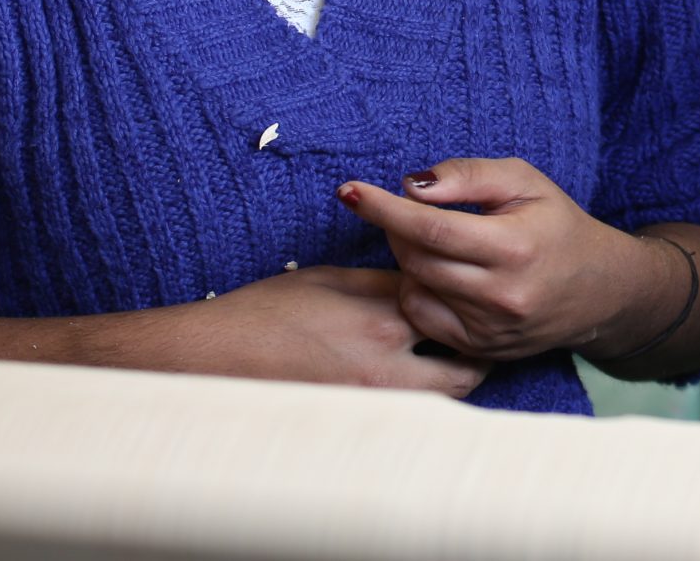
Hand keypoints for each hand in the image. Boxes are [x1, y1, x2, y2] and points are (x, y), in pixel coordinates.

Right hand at [149, 266, 485, 396]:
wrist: (219, 354)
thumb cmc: (269, 310)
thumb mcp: (331, 278)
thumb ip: (384, 282)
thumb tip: (423, 279)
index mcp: (382, 316)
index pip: (451, 306)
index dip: (464, 300)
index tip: (470, 294)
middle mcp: (387, 363)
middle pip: (464, 366)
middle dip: (479, 354)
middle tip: (481, 340)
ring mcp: (374, 400)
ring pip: (443, 399)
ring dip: (456, 381)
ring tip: (458, 363)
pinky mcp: (358, 420)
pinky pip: (410, 415)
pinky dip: (423, 402)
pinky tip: (419, 385)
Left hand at [339, 159, 678, 361]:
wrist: (597, 289)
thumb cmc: (555, 224)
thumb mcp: (523, 180)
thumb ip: (467, 175)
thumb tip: (411, 186)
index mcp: (513, 247)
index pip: (430, 227)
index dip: (383, 208)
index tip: (349, 191)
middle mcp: (501, 295)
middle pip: (417, 257)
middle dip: (396, 226)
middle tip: (405, 208)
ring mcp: (490, 329)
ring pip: (416, 286)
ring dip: (408, 256)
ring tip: (430, 238)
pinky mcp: (480, 350)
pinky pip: (423, 316)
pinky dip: (418, 288)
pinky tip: (438, 271)